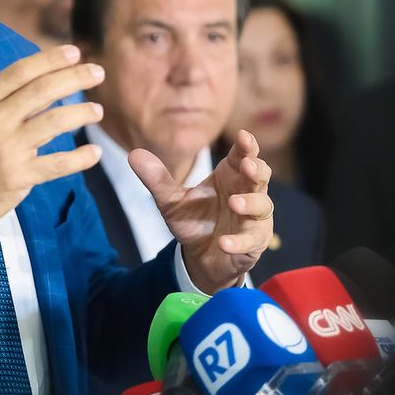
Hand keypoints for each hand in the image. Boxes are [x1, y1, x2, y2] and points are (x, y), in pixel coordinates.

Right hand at [0, 44, 104, 256]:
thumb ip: (1, 105)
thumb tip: (42, 93)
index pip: (20, 71)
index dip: (51, 59)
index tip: (74, 53)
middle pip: (42, 89)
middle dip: (75, 77)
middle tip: (97, 72)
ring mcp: (5, 149)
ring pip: (55, 121)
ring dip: (82, 113)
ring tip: (97, 111)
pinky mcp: (17, 177)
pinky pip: (58, 163)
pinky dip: (81, 158)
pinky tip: (95, 153)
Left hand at [129, 129, 274, 293]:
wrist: (199, 257)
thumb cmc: (193, 221)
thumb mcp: (171, 201)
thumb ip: (157, 179)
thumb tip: (133, 154)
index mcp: (230, 176)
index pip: (243, 155)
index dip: (246, 145)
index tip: (243, 136)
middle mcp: (247, 193)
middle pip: (260, 175)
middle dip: (256, 168)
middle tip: (246, 164)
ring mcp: (253, 218)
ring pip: (261, 205)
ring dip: (250, 202)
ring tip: (234, 202)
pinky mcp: (254, 243)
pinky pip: (250, 240)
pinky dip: (238, 242)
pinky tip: (224, 243)